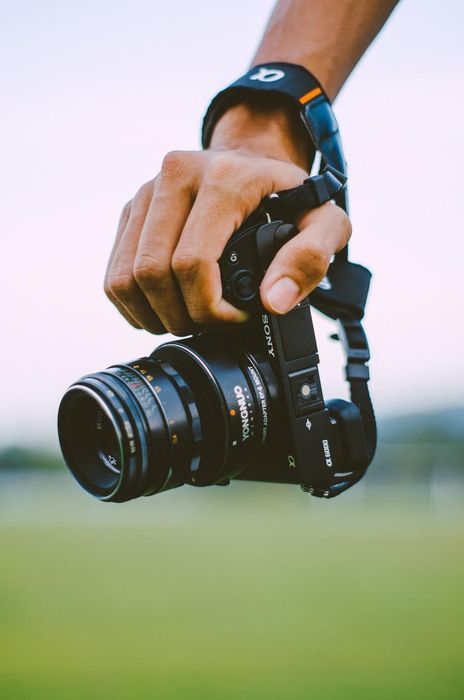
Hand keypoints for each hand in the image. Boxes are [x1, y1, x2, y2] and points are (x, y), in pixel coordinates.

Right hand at [104, 101, 350, 334]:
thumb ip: (311, 258)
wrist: (255, 161)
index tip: (237, 318)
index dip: (210, 308)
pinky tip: (163, 310)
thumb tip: (273, 300)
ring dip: (154, 315)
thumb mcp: (326, 223)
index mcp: (224, 177)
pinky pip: (114, 272)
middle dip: (181, 316)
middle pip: (153, 273)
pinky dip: (134, 304)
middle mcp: (177, 176)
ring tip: (187, 320)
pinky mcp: (132, 210)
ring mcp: (147, 192)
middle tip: (210, 325)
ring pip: (126, 277)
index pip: (194, 262)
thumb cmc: (290, 197)